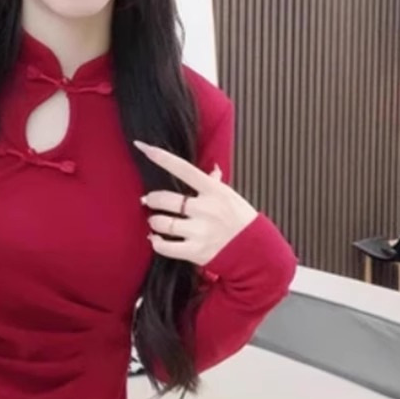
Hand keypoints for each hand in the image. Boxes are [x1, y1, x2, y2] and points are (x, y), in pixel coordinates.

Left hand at [134, 142, 256, 265]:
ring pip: (161, 223)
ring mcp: (200, 231)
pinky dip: (156, 242)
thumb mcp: (230, 197)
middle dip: (151, 199)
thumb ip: (215, 183)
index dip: (162, 158)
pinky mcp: (196, 251)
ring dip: (153, 221)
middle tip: (148, 200)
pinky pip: (165, 246)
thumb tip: (213, 169)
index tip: (144, 147)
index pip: (183, 169)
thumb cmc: (241, 221)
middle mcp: (205, 209)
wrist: (255, 251)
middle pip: (165, 199)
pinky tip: (156, 239)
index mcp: (214, 191)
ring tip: (155, 221)